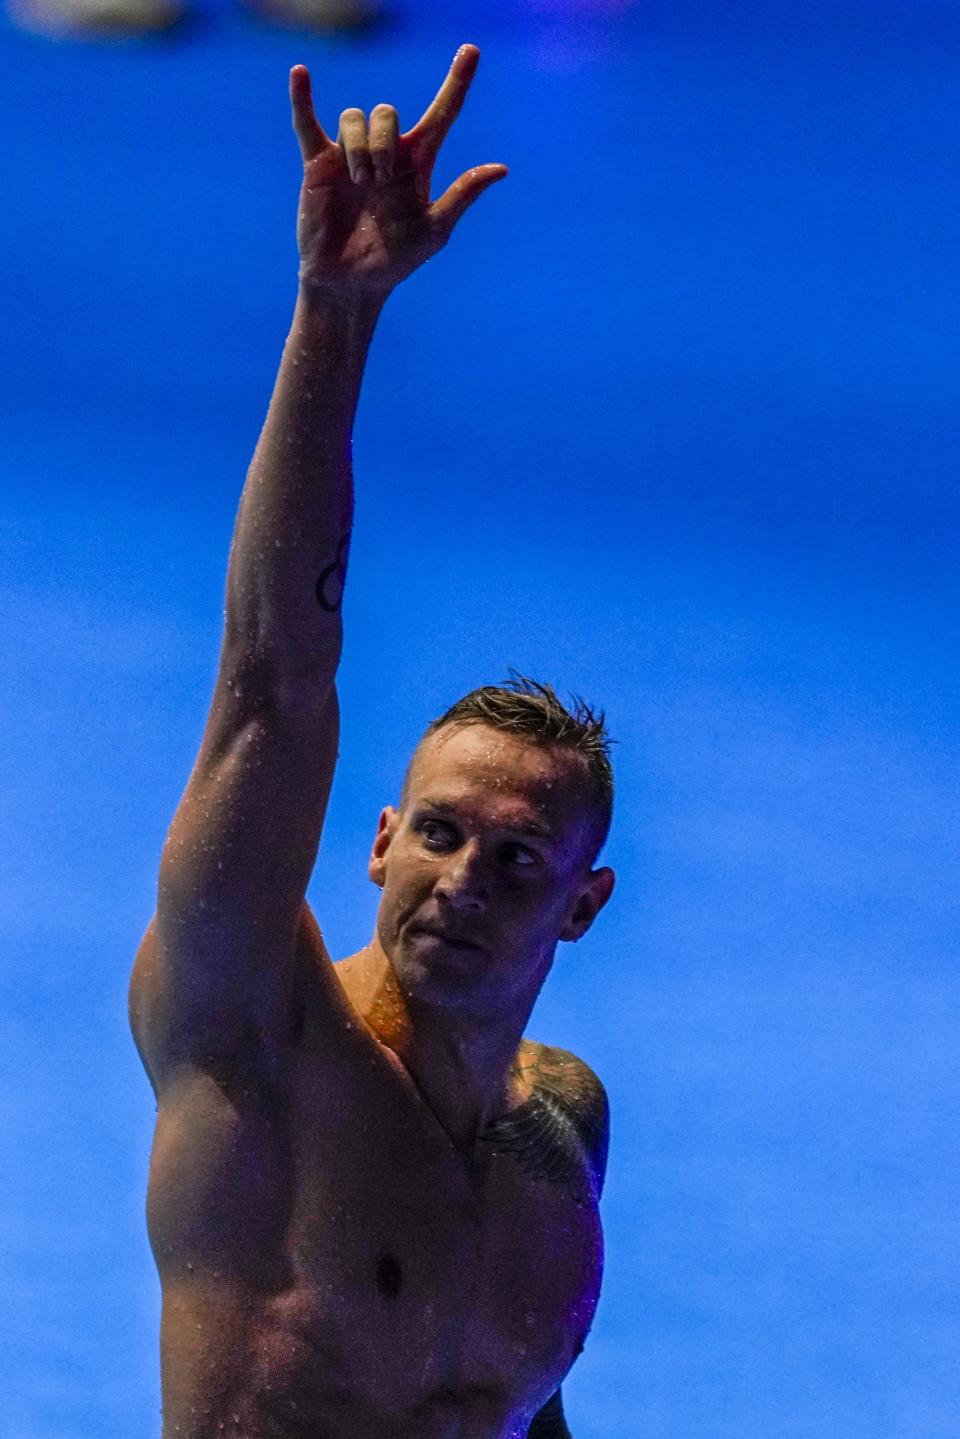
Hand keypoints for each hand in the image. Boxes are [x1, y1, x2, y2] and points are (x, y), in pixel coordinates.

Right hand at [290, 44, 507, 301]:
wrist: (351, 283)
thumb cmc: (395, 261)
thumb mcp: (434, 231)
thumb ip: (461, 196)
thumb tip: (501, 168)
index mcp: (418, 163)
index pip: (442, 114)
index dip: (457, 83)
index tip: (471, 50)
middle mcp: (386, 152)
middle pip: (387, 113)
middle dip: (384, 143)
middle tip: (381, 181)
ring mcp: (350, 154)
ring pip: (354, 118)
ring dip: (358, 149)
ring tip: (358, 184)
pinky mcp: (319, 163)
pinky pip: (308, 122)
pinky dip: (302, 98)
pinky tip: (300, 74)